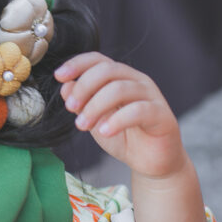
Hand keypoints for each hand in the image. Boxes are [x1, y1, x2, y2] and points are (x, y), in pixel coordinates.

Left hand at [55, 52, 186, 178]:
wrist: (151, 162)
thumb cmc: (124, 137)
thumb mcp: (95, 121)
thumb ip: (81, 104)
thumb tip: (66, 86)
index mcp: (120, 77)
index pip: (98, 60)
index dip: (77, 64)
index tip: (59, 77)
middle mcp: (137, 81)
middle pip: (107, 70)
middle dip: (84, 87)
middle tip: (70, 106)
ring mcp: (151, 95)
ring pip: (119, 89)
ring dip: (95, 106)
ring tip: (82, 125)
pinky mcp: (162, 114)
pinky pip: (138, 110)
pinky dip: (117, 120)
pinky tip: (105, 131)